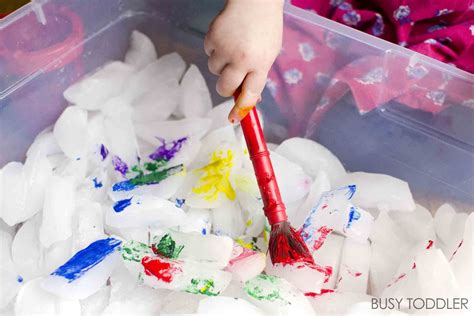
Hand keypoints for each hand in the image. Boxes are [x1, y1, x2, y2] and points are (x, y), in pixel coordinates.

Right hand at [204, 0, 283, 121]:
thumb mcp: (269, 53)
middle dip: (226, 88)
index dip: (240, 109)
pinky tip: (226, 37)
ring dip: (221, 64)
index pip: (250, 94)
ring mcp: (226, 48)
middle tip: (231, 78)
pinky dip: (215, 48)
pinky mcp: (212, 37)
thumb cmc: (265, 27)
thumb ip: (258, 74)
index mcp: (261, 63)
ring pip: (214, 70)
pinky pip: (208, 53)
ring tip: (232, 47)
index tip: (233, 119)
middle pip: (225, 88)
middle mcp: (242, 58)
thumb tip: (248, 97)